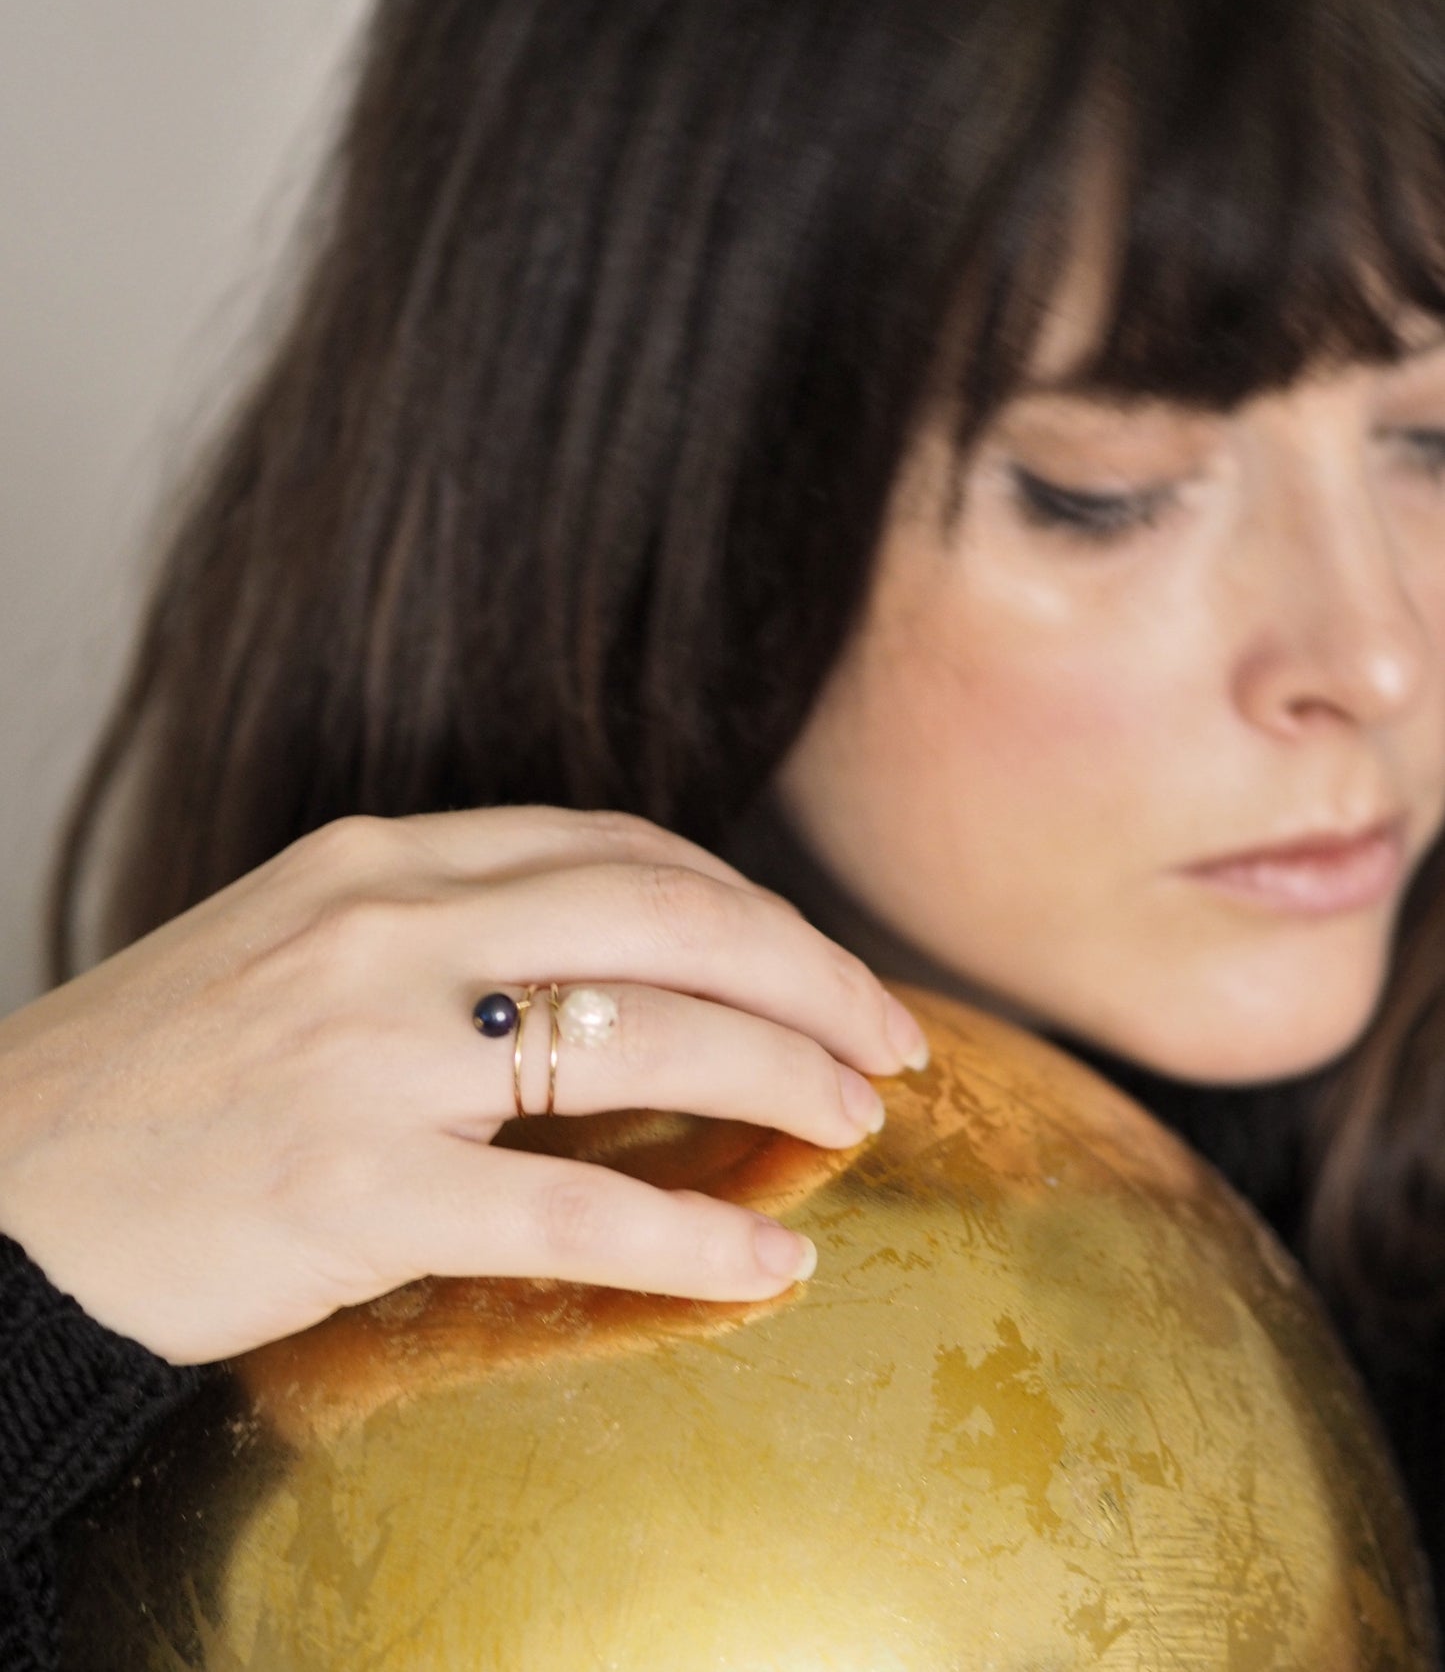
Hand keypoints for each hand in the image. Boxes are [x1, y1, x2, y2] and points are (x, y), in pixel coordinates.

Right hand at [0, 809, 927, 1363]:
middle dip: (809, 971)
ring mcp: (371, 1052)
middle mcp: (387, 929)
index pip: (617, 845)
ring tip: (857, 1117)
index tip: (816, 961)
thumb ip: (438, 934)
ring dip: (784, 1075)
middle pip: (666, 915)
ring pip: (644, 1036)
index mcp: (375, 859)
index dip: (745, 902)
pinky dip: (691, 1231)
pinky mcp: (353, 1189)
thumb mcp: (288, 949)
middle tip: (892, 1034)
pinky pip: (571, 1204)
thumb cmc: (145, 1082)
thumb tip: (605, 969)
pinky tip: (770, 1260)